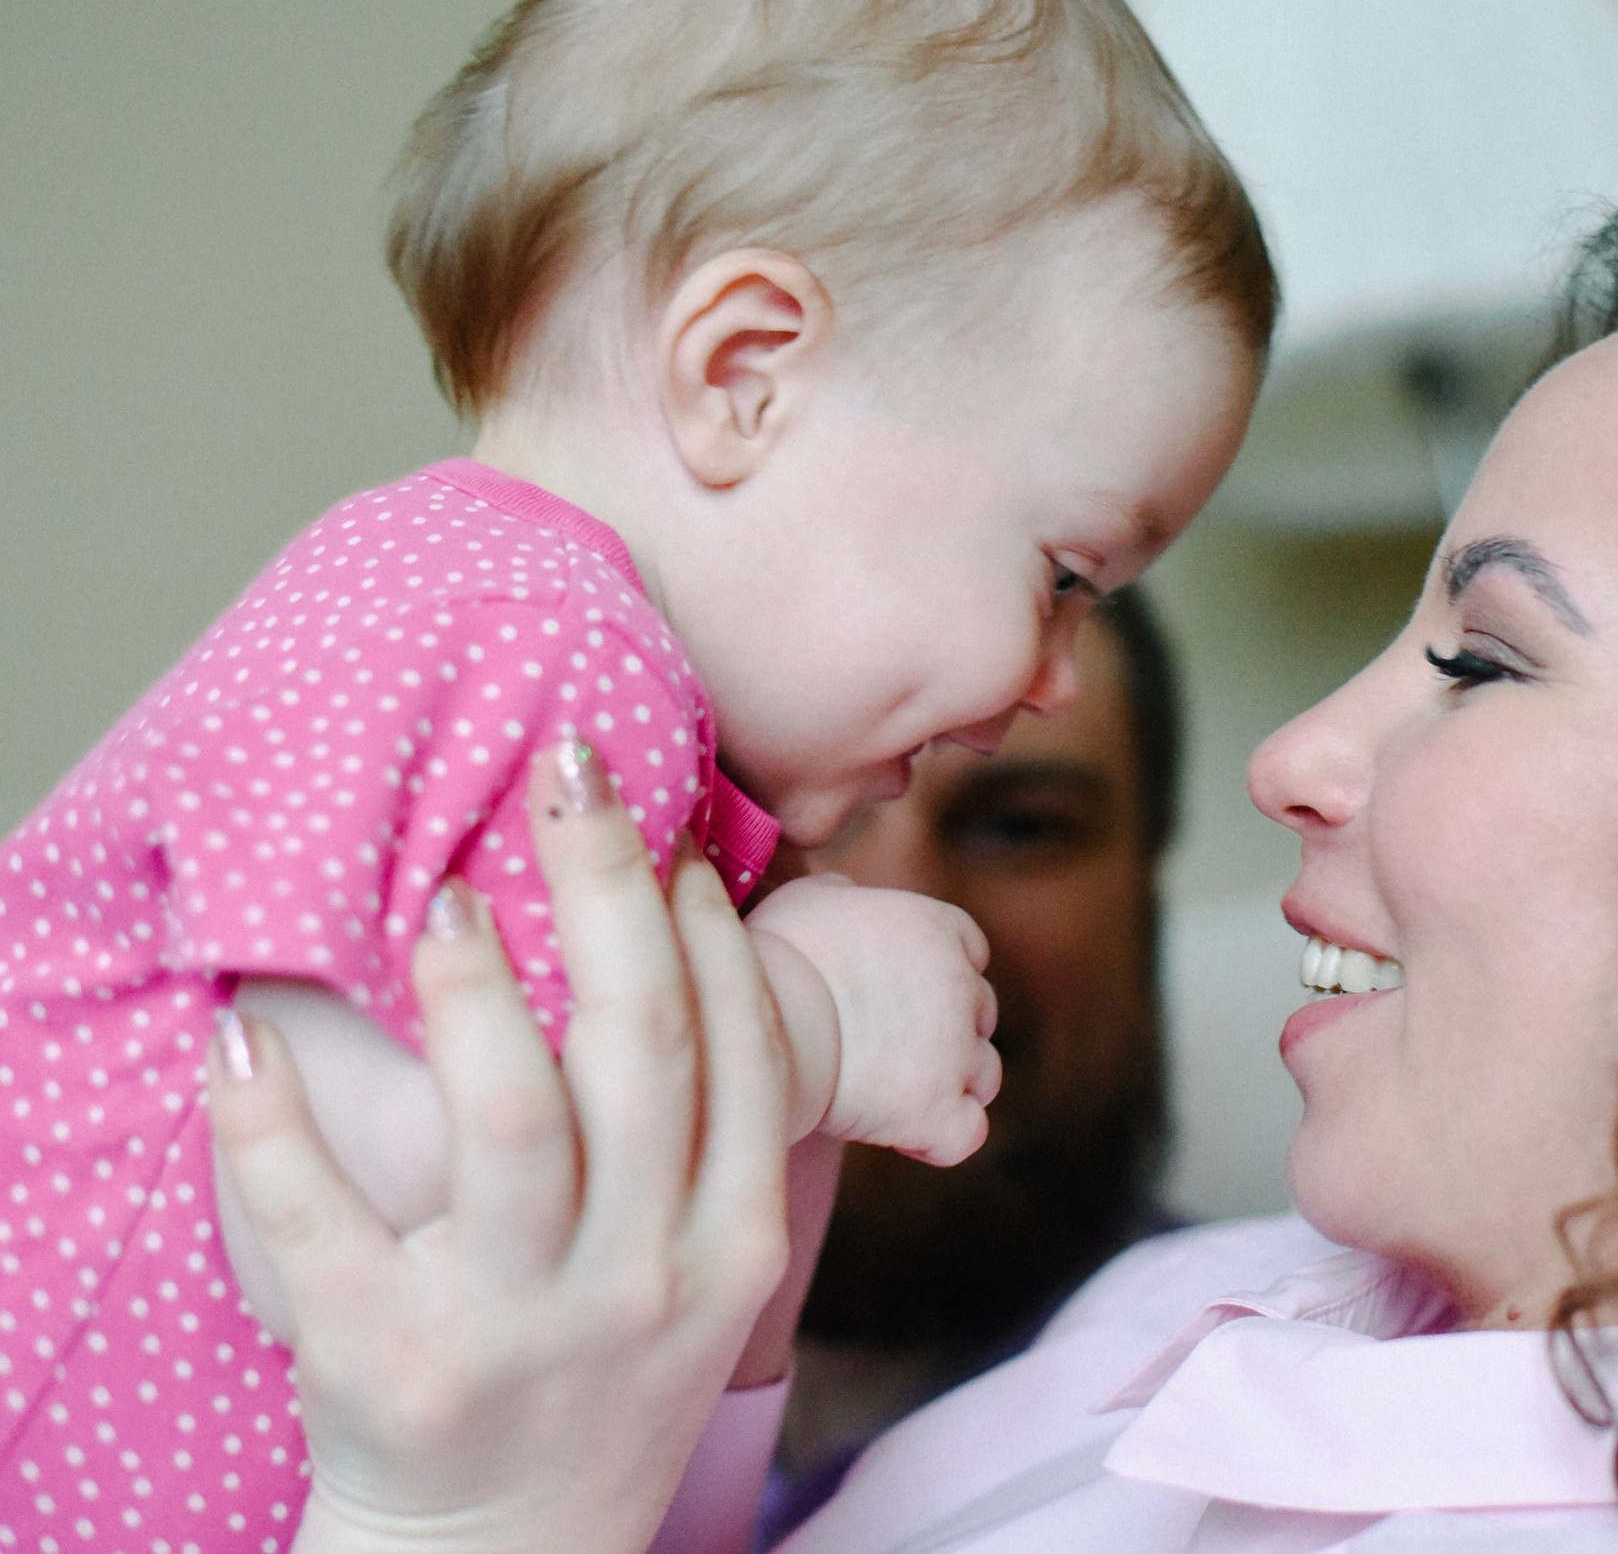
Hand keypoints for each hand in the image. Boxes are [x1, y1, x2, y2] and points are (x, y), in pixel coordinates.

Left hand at [208, 743, 793, 1553]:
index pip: (746, 1054)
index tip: (667, 836)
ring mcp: (522, 1327)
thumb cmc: (603, 1365)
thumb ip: (708, 1129)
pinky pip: (322, 1227)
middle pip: (643, 1049)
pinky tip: (241, 1037)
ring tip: (449, 893)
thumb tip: (673, 918)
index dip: (710, 931)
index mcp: (732, 1244)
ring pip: (513, 1122)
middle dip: (609, 890)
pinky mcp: (392, 1369)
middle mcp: (645, 1280)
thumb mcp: (699, 1266)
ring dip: (475, 985)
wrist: (509, 1550)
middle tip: (572, 771)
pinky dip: (272, 1125)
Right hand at [747, 874, 1002, 1162]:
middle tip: (889, 1049)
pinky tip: (904, 1135)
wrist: (759, 1025)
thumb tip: (846, 894)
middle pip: (982, 1012)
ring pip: (985, 1074)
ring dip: (951, 1085)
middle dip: (947, 1030)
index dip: (943, 975)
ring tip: (893, 1094)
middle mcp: (961, 986)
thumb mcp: (807, 898)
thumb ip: (843, 894)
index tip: (902, 996)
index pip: (972, 951)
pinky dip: (944, 1138)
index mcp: (937, 928)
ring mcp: (956, 1052)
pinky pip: (968, 1133)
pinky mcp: (939, 1111)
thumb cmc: (774, 956)